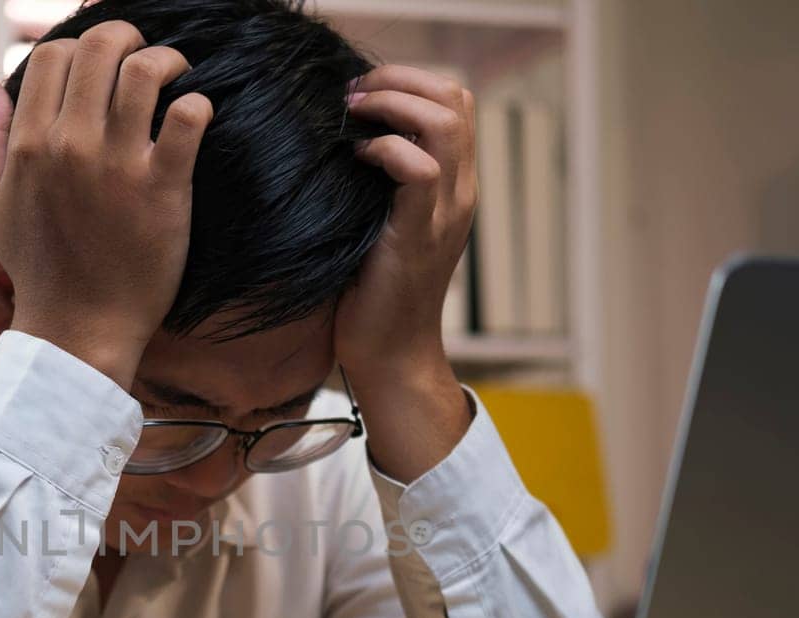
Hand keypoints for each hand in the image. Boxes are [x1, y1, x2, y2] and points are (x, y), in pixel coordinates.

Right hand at [0, 21, 212, 389]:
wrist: (78, 331)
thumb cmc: (39, 270)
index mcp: (29, 145)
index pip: (53, 55)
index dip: (78, 47)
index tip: (98, 65)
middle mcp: (70, 146)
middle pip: (100, 48)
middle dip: (126, 36)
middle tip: (142, 53)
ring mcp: (118, 166)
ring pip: (145, 71)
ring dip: (166, 60)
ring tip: (177, 75)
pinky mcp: (163, 189)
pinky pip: (188, 117)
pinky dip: (197, 104)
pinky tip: (195, 116)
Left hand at [334, 66, 477, 479]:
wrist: (389, 356)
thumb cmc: (371, 295)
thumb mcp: (378, 225)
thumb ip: (376, 184)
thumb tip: (339, 140)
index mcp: (453, 187)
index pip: (455, 103)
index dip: (410, 81)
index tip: (361, 94)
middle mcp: (459, 193)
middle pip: (456, 99)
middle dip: (400, 81)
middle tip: (353, 96)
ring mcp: (445, 213)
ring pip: (445, 122)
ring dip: (393, 105)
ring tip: (354, 116)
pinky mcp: (419, 236)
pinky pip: (419, 170)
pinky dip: (386, 150)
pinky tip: (357, 159)